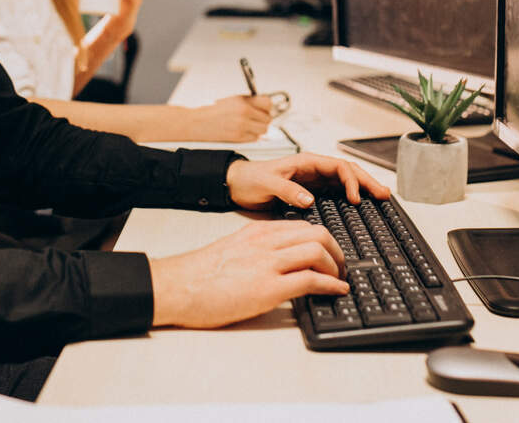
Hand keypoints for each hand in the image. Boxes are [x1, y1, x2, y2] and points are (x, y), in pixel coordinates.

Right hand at [149, 220, 348, 326]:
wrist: (177, 287)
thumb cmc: (199, 275)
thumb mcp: (233, 251)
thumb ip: (257, 252)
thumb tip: (278, 264)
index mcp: (257, 232)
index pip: (303, 226)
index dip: (324, 239)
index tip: (331, 253)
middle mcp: (266, 242)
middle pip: (317, 233)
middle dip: (337, 250)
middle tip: (341, 265)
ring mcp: (267, 263)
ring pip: (318, 251)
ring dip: (337, 267)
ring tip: (340, 280)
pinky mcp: (267, 287)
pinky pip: (311, 280)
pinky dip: (331, 285)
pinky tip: (336, 291)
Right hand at [184, 95, 271, 142]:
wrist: (198, 123)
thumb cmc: (214, 112)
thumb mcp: (233, 100)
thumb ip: (250, 102)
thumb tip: (266, 106)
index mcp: (243, 101)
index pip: (267, 103)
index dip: (267, 108)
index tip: (264, 109)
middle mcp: (244, 112)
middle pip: (268, 119)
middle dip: (263, 120)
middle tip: (256, 119)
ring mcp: (242, 126)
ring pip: (263, 130)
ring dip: (258, 129)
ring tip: (250, 126)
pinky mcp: (238, 137)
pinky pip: (255, 138)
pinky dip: (251, 136)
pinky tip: (243, 132)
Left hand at [225, 153, 389, 210]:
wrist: (236, 185)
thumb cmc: (249, 179)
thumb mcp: (266, 183)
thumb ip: (287, 190)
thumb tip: (310, 199)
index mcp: (306, 163)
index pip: (338, 167)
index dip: (351, 181)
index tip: (357, 198)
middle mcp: (313, 170)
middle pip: (348, 171)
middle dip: (367, 181)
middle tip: (384, 194)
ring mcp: (314, 180)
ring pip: (345, 181)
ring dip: (363, 187)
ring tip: (380, 197)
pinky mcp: (311, 191)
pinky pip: (336, 192)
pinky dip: (351, 196)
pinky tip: (360, 204)